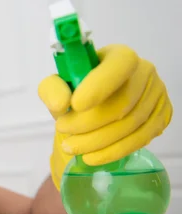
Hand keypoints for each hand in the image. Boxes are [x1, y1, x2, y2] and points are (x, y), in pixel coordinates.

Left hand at [38, 44, 172, 189]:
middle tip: (63, 130)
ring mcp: (156, 95)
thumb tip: (60, 104)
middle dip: (88, 122)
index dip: (99, 85)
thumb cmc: (76, 94)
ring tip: (71, 147)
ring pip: (130, 124)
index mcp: (118, 56)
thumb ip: (52, 90)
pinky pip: (141, 139)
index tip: (75, 105)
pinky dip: (112, 152)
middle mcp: (144, 71)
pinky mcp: (161, 117)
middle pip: (122, 102)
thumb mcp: (57, 88)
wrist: (92, 113)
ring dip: (96, 141)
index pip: (119, 65)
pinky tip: (91, 157)